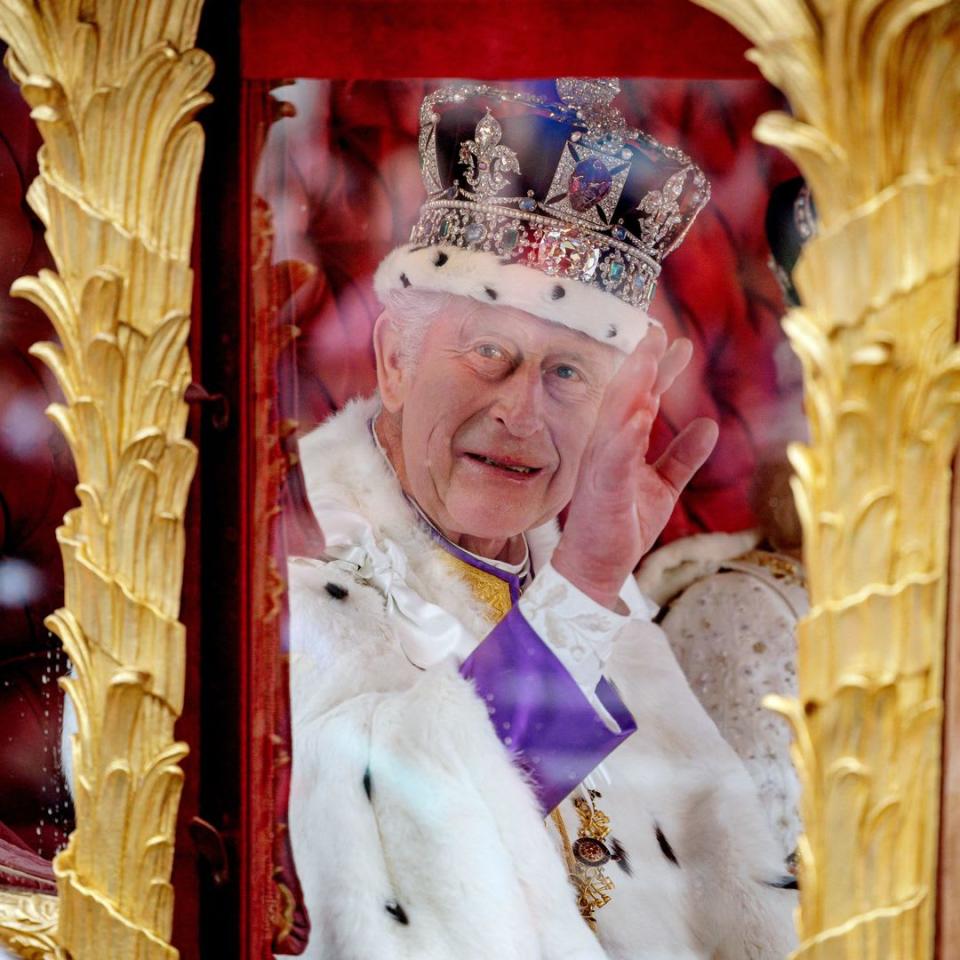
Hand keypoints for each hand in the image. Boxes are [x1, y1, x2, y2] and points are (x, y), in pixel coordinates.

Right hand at [552, 326, 717, 609]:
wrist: (598, 567)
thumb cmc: (623, 525)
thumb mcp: (663, 487)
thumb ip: (682, 456)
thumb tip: (709, 425)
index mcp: (622, 444)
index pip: (641, 398)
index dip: (658, 370)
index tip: (677, 342)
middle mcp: (608, 448)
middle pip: (624, 397)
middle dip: (641, 364)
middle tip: (658, 331)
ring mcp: (601, 467)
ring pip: (615, 418)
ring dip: (632, 387)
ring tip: (648, 357)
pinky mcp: (601, 490)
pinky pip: (613, 459)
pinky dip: (625, 437)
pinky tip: (639, 416)